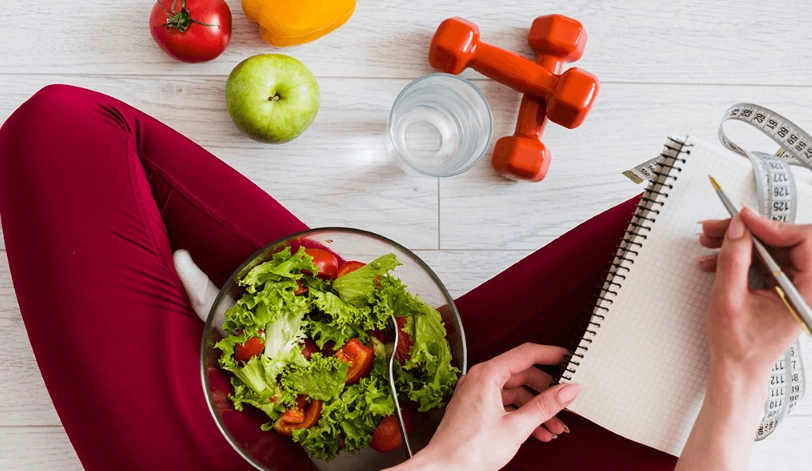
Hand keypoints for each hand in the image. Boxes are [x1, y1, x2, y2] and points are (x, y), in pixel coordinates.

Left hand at [388, 343, 580, 470]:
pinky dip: (523, 415)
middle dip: (547, 391)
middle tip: (565, 401)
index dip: (551, 355)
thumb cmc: (468, 450)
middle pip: (522, 375)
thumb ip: (545, 406)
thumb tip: (567, 390)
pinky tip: (539, 431)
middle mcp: (479, 379)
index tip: (569, 358)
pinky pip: (505, 404)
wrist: (444, 469)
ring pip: (516, 393)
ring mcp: (477, 393)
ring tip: (555, 425)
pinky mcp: (477, 408)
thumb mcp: (516, 427)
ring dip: (537, 408)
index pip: (525, 354)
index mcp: (486, 374)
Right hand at [699, 206, 809, 378]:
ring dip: (740, 241)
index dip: (772, 226)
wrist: (737, 368)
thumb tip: (739, 228)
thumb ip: (734, 260)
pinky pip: (765, 259)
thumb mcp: (728, 299)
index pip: (805, 242)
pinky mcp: (782, 286)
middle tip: (719, 227)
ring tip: (711, 240)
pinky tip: (717, 258)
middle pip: (786, 241)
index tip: (744, 220)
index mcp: (807, 293)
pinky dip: (741, 255)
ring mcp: (796, 286)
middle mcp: (807, 288)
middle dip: (749, 231)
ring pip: (773, 247)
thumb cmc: (739, 346)